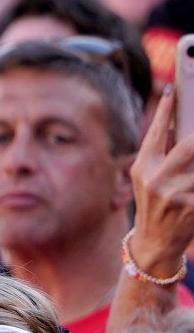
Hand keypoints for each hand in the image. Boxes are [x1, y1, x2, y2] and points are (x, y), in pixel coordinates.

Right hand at [129, 88, 193, 274]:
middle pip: (189, 147)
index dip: (165, 110)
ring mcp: (175, 195)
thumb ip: (161, 153)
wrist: (155, 242)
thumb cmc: (155, 203)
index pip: (155, 132)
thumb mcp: (148, 178)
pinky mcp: (192, 209)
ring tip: (192, 173)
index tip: (172, 90)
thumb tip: (175, 127)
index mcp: (143, 167)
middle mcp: (156, 179)